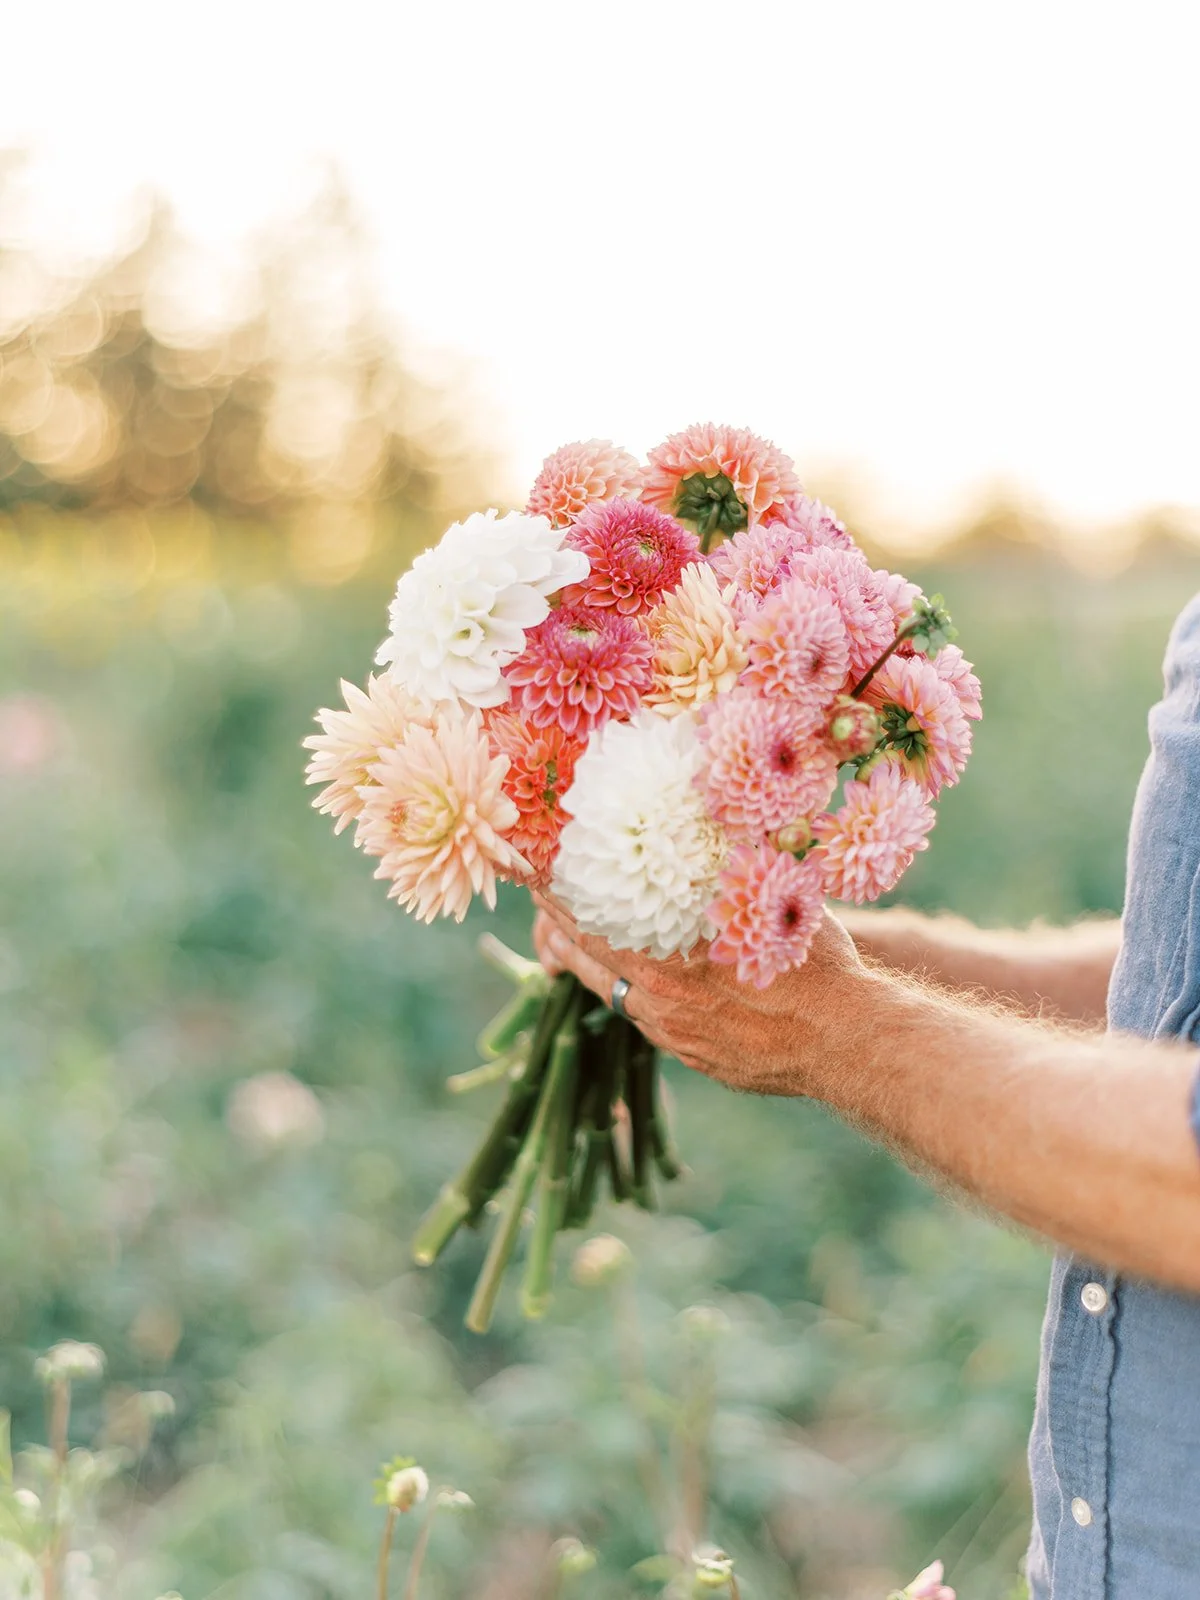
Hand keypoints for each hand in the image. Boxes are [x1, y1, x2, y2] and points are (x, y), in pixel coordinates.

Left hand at [531, 893, 868, 1097]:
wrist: (847, 1043)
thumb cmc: (816, 965)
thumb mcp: (773, 900)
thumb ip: (732, 871)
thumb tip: (715, 820)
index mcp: (669, 959)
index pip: (590, 921)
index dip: (554, 896)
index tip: (529, 870)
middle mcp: (659, 999)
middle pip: (587, 959)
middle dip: (557, 928)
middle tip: (537, 899)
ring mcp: (672, 1032)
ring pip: (611, 992)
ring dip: (587, 963)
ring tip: (563, 938)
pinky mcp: (691, 1055)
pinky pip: (648, 1017)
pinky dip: (632, 991)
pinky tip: (636, 975)